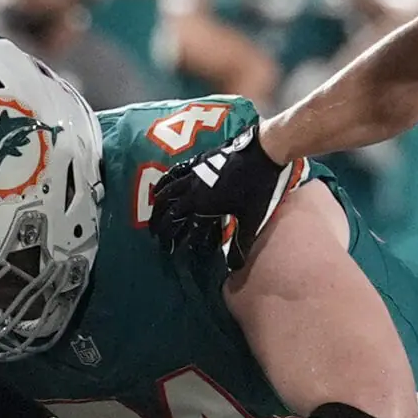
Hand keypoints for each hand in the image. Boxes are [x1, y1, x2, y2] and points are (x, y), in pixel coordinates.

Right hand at [148, 126, 293, 270]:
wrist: (263, 150)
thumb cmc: (258, 186)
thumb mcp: (251, 217)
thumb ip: (241, 242)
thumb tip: (234, 268)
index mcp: (202, 203)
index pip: (177, 221)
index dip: (169, 235)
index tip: (164, 246)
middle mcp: (193, 187)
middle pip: (167, 204)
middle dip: (158, 219)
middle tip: (153, 230)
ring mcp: (196, 171)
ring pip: (169, 185)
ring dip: (160, 197)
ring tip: (154, 203)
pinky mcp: (202, 159)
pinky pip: (178, 170)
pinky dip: (169, 178)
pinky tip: (170, 179)